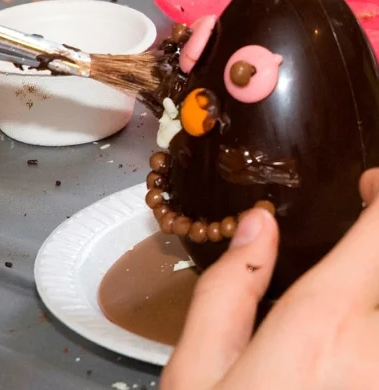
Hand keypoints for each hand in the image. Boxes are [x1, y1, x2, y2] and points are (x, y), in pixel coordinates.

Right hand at [162, 168, 378, 389]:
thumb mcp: (196, 371)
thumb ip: (226, 294)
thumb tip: (257, 226)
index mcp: (320, 325)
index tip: (369, 186)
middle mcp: (376, 353)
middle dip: (373, 252)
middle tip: (349, 251)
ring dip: (371, 294)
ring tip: (349, 296)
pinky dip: (370, 331)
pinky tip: (350, 344)